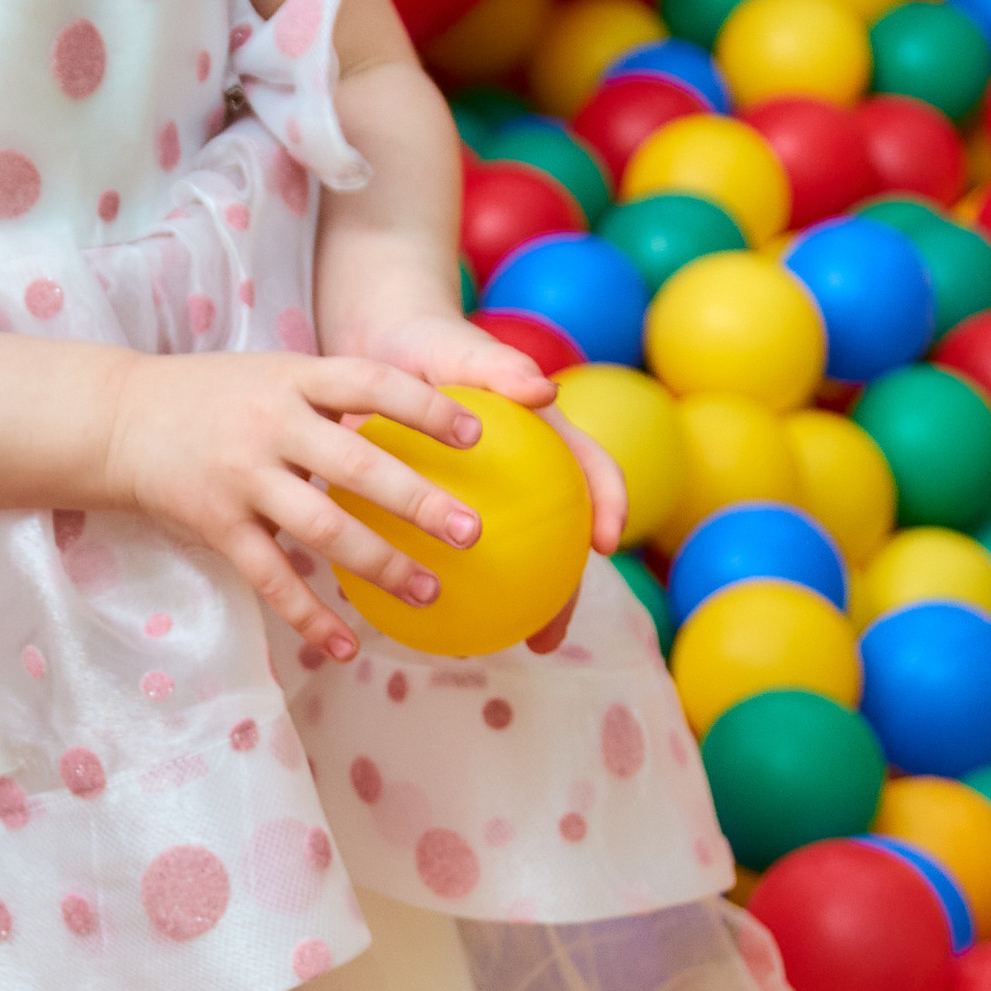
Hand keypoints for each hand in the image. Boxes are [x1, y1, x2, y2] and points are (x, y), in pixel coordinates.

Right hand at [105, 353, 488, 662]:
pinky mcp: (216, 523)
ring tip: (428, 590)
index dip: (425, 408)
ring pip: (319, 527)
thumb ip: (334, 397)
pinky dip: (309, 615)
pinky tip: (347, 646)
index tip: (477, 434)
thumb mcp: (275, 375)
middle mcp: (270, 424)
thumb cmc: (216, 397)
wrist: (119, 419)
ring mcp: (241, 476)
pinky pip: (270, 576)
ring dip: (378, 564)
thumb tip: (421, 426)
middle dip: (417, 499)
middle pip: (355, 463)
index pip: (370, 383)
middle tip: (470, 530)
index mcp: (293, 379)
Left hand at [323, 308, 628, 648]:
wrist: (382, 346)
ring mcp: (485, 498)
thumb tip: (544, 391)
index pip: (592, 470)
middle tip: (548, 636)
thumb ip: (500, 367)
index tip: (605, 543)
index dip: (609, 505)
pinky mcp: (437, 511)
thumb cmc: (428, 342)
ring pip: (506, 560)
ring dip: (507, 608)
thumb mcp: (459, 349)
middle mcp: (525, 475)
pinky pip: (442, 554)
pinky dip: (443, 584)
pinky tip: (412, 617)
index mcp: (545, 436)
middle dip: (560, 594)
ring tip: (489, 647)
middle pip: (557, 540)